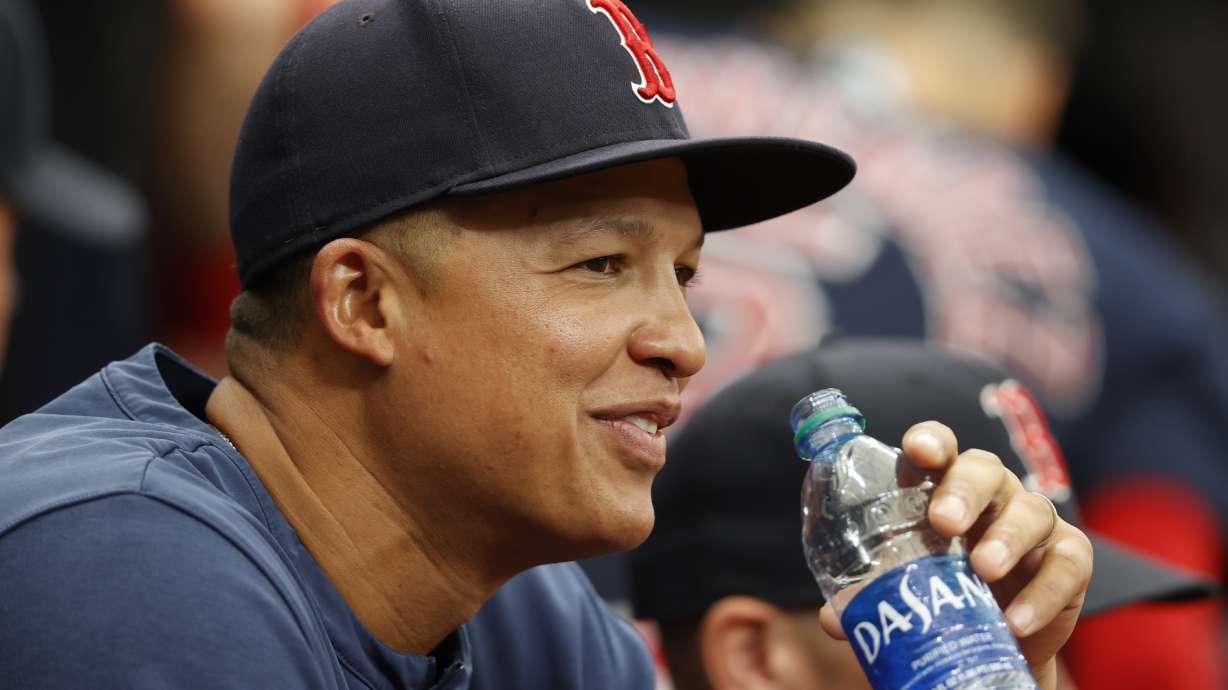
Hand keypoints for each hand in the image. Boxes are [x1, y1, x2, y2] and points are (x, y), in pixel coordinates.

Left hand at [817, 421, 1092, 689]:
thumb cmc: (943, 593)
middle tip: (944, 521)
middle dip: (964, 490)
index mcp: (945, 487)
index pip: (940, 449)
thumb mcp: (907, 589)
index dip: (930, 441)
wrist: (995, 641)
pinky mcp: (1069, 559)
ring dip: (1006, 538)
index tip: (916, 449)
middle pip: (984, 469)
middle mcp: (992, 494)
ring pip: (1030, 510)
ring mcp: (1035, 523)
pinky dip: (1043, 593)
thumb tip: (834, 619)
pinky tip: (1016, 621)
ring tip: (983, 569)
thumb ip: (872, 596)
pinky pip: (1066, 565)